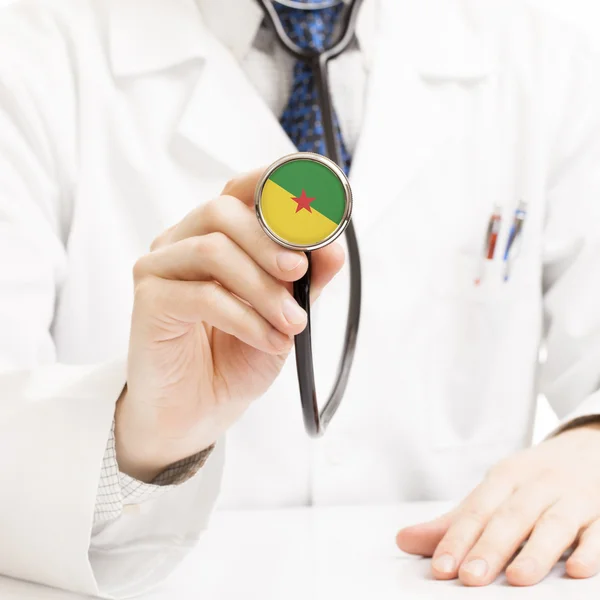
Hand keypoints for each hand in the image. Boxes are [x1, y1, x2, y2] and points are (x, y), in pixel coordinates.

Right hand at [116, 169, 343, 480]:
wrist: (198, 410)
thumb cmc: (237, 356)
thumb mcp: (285, 314)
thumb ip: (306, 279)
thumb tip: (333, 246)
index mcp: (215, 235)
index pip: (239, 190)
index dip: (274, 183)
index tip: (314, 201)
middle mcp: (183, 242)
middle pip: (222, 211)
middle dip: (269, 241)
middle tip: (299, 273)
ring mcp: (160, 269)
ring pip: (212, 250)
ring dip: (263, 288)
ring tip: (292, 323)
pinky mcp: (149, 302)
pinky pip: (201, 296)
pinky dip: (245, 318)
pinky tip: (268, 340)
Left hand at [396, 423, 599, 585]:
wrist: (588, 447)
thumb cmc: (532, 479)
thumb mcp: (494, 491)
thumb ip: (454, 522)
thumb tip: (404, 540)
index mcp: (505, 478)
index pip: (477, 510)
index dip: (457, 538)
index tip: (441, 567)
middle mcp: (536, 485)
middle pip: (511, 517)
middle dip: (490, 547)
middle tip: (470, 577)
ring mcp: (572, 497)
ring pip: (554, 524)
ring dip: (536, 551)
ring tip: (518, 579)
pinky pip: (598, 531)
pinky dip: (590, 549)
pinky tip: (578, 569)